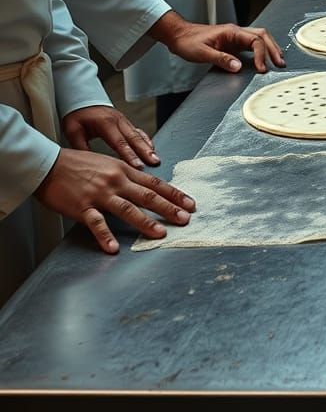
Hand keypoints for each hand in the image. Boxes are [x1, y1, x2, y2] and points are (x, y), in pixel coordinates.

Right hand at [34, 148, 194, 253]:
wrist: (49, 163)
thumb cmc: (78, 164)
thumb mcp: (108, 164)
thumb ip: (126, 175)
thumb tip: (145, 187)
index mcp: (124, 170)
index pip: (155, 183)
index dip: (174, 193)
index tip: (190, 203)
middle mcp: (116, 181)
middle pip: (148, 195)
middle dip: (169, 208)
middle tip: (185, 219)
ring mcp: (99, 194)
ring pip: (127, 208)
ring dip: (145, 222)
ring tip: (160, 234)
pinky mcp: (81, 207)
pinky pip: (96, 223)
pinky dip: (105, 236)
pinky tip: (114, 248)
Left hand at [62, 105, 158, 168]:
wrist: (82, 99)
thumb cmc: (77, 115)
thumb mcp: (73, 131)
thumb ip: (81, 148)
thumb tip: (88, 165)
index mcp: (105, 123)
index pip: (120, 142)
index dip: (129, 155)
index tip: (137, 166)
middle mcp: (118, 121)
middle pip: (134, 138)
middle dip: (145, 152)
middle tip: (154, 162)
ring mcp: (124, 121)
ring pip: (139, 135)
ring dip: (148, 147)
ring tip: (156, 158)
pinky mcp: (126, 123)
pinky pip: (138, 131)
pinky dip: (146, 140)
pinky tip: (151, 148)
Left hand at [149, 10, 285, 72]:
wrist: (179, 36)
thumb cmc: (188, 42)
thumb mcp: (202, 52)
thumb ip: (221, 59)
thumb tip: (238, 67)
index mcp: (231, 32)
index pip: (254, 40)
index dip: (261, 55)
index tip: (261, 69)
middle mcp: (236, 32)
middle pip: (263, 36)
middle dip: (273, 49)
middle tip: (280, 63)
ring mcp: (235, 37)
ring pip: (259, 38)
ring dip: (270, 49)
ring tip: (277, 61)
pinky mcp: (233, 43)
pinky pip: (252, 44)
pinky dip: (261, 51)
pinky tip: (263, 60)